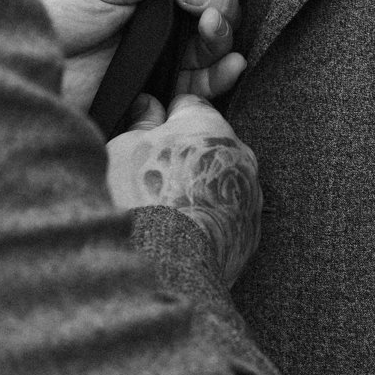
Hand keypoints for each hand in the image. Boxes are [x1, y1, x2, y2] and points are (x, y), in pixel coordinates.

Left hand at [34, 0, 245, 112]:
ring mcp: (163, 57)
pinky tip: (231, 65)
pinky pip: (200, 87)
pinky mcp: (158, 92)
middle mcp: (164, 22)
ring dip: (223, 32)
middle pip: (219, 8)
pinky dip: (222, 77)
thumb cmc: (55, 13)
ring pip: (214, 45)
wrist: (27, 63)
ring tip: (209, 26)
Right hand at [106, 94, 261, 288]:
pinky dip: (210, 222)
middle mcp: (239, 154)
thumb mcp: (124, 150)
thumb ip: (140, 122)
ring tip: (166, 215)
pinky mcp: (251, 234)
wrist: (166, 269)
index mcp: (209, 123)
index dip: (164, 122)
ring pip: (222, 182)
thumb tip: (149, 106)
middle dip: (186, 157)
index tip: (149, 140)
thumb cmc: (139, 201)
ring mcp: (250, 196)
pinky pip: (229, 217)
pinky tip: (182, 237)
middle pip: (209, 146)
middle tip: (153, 183)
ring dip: (200, 191)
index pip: (188, 106)